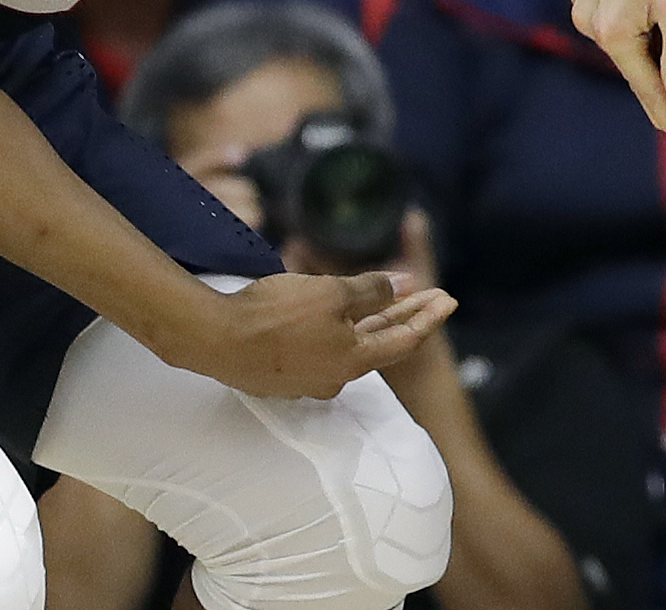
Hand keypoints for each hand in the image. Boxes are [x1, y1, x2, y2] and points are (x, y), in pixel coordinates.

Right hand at [158, 271, 454, 399]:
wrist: (215, 338)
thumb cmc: (277, 314)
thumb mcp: (332, 293)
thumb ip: (371, 291)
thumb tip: (400, 287)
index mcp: (354, 360)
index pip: (406, 339)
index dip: (429, 316)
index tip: (450, 299)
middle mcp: (336, 377)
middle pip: (381, 342)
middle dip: (407, 314)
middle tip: (431, 294)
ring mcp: (307, 379)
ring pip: (349, 344)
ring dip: (372, 320)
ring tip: (389, 297)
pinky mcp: (282, 374)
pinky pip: (321, 347)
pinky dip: (338, 328)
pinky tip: (335, 313)